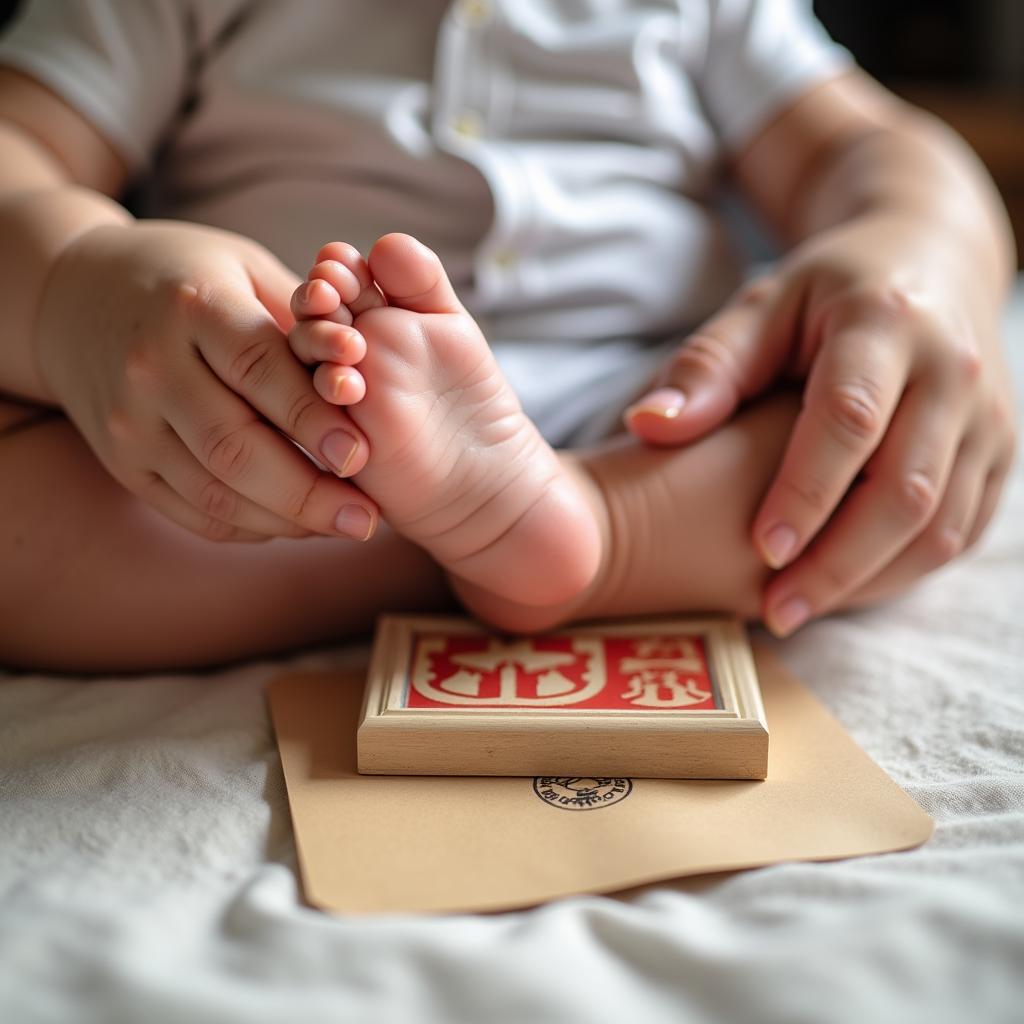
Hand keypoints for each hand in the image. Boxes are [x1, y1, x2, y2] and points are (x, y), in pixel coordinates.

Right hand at [34, 221, 378, 541]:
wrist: (72, 296)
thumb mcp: (246, 266)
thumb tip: (366, 370)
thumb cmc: (187, 277)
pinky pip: (194, 511)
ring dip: (287, 520)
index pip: (257, 369)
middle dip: (308, 491)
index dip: (313, 417)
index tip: (363, 453)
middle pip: (234, 446)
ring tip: (344, 526)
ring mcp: (129, 422)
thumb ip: (304, 317)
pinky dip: (251, 526)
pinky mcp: (123, 463)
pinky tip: (297, 524)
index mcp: (193, 306)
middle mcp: (152, 368)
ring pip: (215, 491)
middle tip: (366, 517)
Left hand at [624, 215, 1016, 632]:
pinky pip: (962, 529)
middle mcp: (953, 370)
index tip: (762, 551)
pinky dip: (902, 571)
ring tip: (797, 610)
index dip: (807, 491)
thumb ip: (707, 367)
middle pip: (906, 489)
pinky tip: (841, 588)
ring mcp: (989, 416)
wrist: (933, 260)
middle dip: (838, 563)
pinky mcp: (1001, 451)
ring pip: (942, 524)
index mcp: (885, 324)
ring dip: (869, 580)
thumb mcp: (760, 307)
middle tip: (774, 610)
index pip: (851, 420)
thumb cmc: (825, 294)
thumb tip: (646, 426)